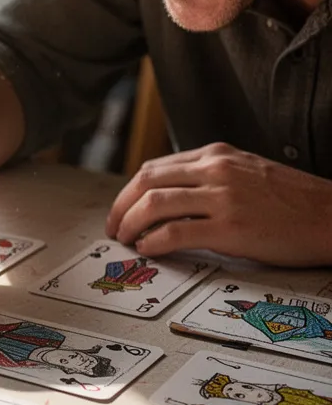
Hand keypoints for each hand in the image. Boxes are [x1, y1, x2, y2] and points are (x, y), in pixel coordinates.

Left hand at [106, 142, 331, 265]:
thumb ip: (208, 178)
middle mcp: (216, 170)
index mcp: (216, 154)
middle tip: (114, 228)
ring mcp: (223, 198)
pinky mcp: (230, 228)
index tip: (120, 210)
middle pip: (145, 183)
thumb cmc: (292, 201)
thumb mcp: (245, 172)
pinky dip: (152, 242)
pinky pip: (174, 233)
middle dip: (120, 208)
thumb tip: (167, 198)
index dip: (128, 192)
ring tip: (126, 240)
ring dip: (129, 225)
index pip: (154, 168)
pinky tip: (148, 249)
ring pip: (153, 205)